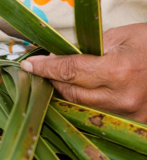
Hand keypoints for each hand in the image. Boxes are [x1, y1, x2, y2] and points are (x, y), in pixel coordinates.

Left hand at [21, 23, 146, 122]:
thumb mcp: (125, 35)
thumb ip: (91, 46)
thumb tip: (62, 57)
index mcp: (119, 71)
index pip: (69, 71)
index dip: (45, 68)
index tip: (28, 65)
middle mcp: (121, 99)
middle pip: (70, 93)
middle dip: (53, 80)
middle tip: (43, 69)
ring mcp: (127, 116)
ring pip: (80, 107)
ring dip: (65, 93)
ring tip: (59, 79)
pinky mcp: (131, 124)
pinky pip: (96, 114)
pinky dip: (83, 103)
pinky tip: (79, 92)